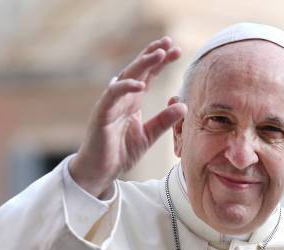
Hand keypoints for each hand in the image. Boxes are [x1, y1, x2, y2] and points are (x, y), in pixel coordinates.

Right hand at [69, 36, 186, 197]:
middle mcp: (121, 98)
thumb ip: (164, 121)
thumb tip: (183, 105)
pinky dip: (125, 88)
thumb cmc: (120, 153)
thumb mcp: (149, 136)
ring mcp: (110, 104)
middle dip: (154, 55)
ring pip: (126, 77)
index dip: (161, 62)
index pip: (148, 75)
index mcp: (132, 101)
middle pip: (138, 70)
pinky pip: (112, 95)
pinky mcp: (102, 114)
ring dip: (142, 64)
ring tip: (159, 54)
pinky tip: (140, 84)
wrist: (100, 171)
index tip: (177, 51)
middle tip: (170, 43)